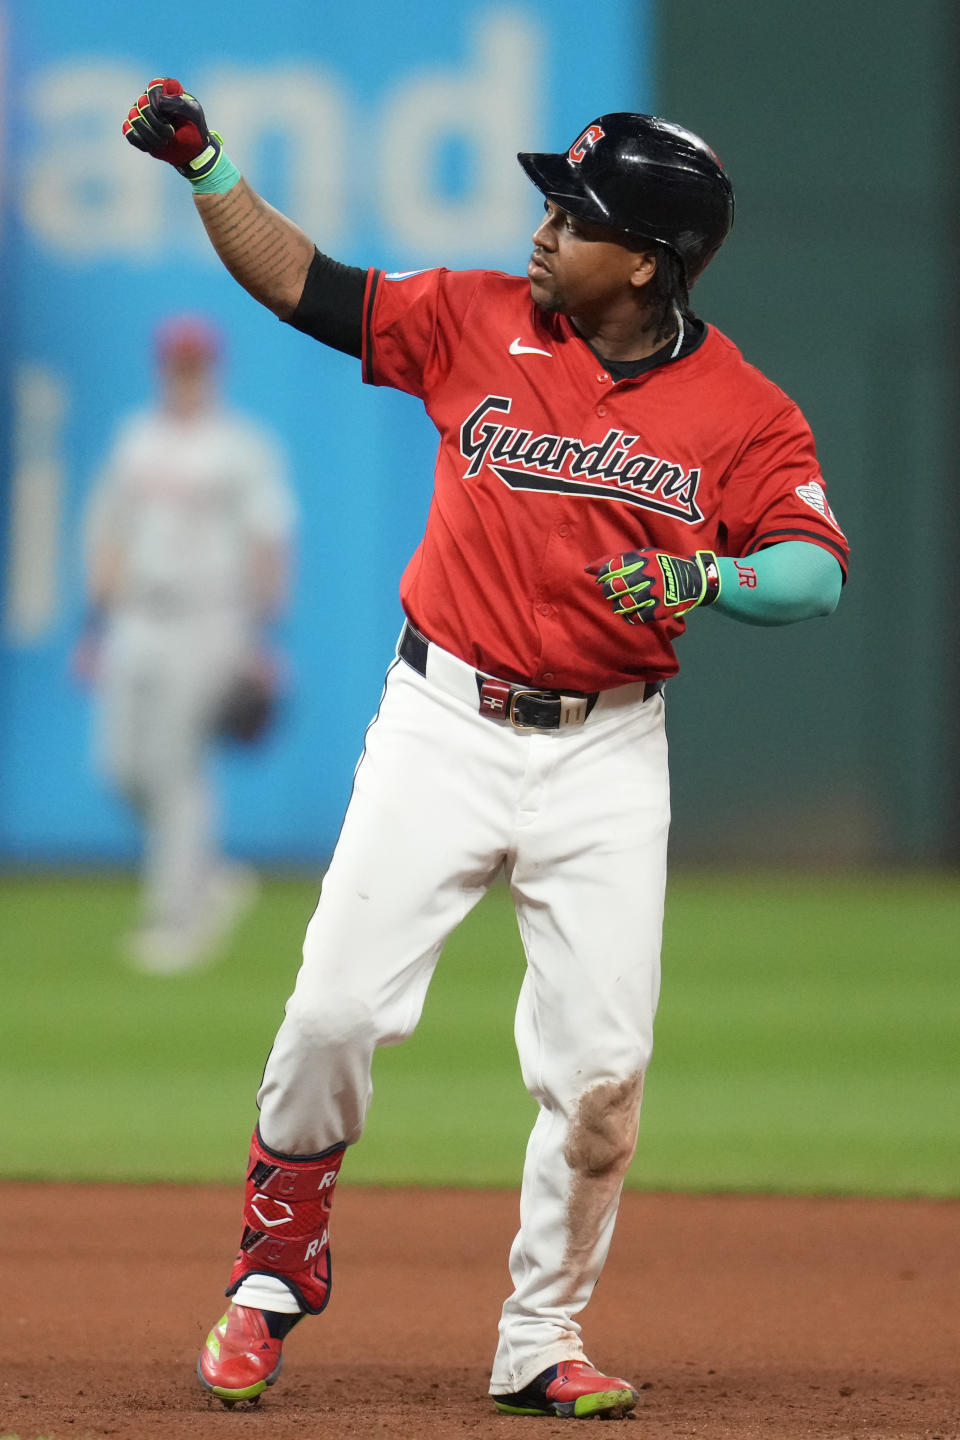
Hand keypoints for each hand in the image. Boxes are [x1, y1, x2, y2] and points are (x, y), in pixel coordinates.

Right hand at [122, 77, 222, 179]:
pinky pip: (130, 133)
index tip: (170, 120)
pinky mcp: (137, 129)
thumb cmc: (194, 127)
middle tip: (170, 135)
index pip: (152, 91)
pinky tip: (153, 147)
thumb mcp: (194, 113)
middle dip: (156, 125)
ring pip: (134, 120)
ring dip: (150, 135)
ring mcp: (141, 114)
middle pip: (141, 106)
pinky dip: (141, 142)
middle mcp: (149, 98)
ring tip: (164, 143)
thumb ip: (180, 103)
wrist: (193, 147)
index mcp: (163, 90)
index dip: (159, 109)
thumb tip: (159, 101)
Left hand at [586, 547, 719, 624]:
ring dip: (618, 606)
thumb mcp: (643, 555)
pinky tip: (632, 613)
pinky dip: (630, 617)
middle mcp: (647, 575)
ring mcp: (654, 593)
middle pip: (615, 587)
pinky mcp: (660, 609)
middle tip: (612, 593)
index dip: (603, 576)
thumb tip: (587, 568)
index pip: (611, 568)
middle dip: (609, 592)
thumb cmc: (663, 565)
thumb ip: (617, 560)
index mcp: (642, 560)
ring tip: (622, 604)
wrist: (693, 579)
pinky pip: (637, 617)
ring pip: (624, 604)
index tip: (603, 580)